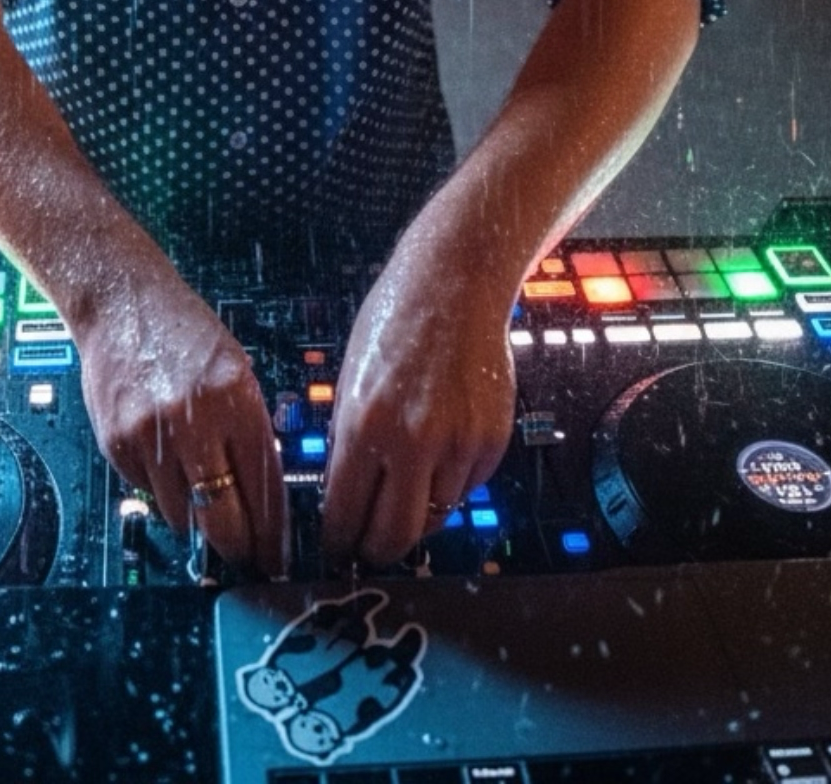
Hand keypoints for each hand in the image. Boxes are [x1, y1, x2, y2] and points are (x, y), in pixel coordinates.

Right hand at [73, 259, 285, 574]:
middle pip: (223, 521)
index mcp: (235, 398)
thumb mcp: (236, 371)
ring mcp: (150, 435)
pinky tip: (166, 461)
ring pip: (183, 518)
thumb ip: (251, 430)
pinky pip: (148, 494)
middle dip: (239, 548)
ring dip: (197, 517)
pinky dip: (162, 491)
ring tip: (202, 494)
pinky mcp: (117, 444)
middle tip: (247, 556)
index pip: (264, 490)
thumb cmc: (184, 333)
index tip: (276, 556)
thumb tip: (266, 499)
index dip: (272, 534)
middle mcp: (193, 420)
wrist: (121, 302)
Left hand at [319, 215, 516, 568]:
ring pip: (435, 515)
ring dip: (418, 511)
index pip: (345, 516)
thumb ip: (349, 440)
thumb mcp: (352, 379)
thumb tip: (347, 498)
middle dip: (378, 549)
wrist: (455, 282)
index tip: (338, 548)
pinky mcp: (492, 440)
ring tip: (408, 485)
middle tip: (372, 545)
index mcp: (363, 425)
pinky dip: (452, 483)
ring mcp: (458, 444)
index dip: (339, 541)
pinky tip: (441, 451)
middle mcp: (412, 442)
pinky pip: (468, 487)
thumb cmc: (394, 321)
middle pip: (394, 537)